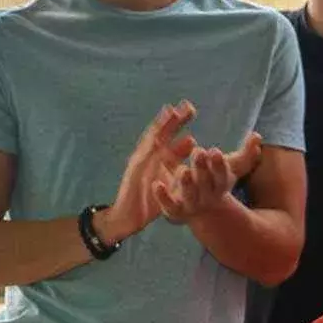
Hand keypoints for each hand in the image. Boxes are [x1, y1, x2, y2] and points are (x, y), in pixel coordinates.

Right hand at [101, 102, 198, 240]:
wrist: (128, 216)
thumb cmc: (152, 197)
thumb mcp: (170, 177)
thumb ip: (179, 160)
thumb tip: (194, 142)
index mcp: (157, 156)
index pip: (168, 134)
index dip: (177, 121)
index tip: (190, 108)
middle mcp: (147, 155)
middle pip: (160, 133)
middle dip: (172, 119)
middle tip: (187, 105)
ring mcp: (138, 163)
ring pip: (150, 142)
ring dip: (160, 128)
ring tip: (172, 114)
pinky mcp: (132, 175)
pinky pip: (141, 162)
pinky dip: (148, 150)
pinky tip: (157, 140)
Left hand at [155, 135, 259, 224]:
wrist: (204, 212)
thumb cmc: (216, 182)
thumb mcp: (232, 168)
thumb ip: (246, 152)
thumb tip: (257, 135)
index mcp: (221, 186)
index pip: (222, 176)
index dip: (218, 165)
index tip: (214, 151)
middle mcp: (208, 197)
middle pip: (206, 184)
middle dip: (202, 169)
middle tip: (199, 152)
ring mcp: (192, 205)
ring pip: (190, 195)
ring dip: (186, 183)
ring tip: (182, 169)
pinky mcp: (175, 212)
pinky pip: (169, 206)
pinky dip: (163, 197)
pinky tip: (156, 184)